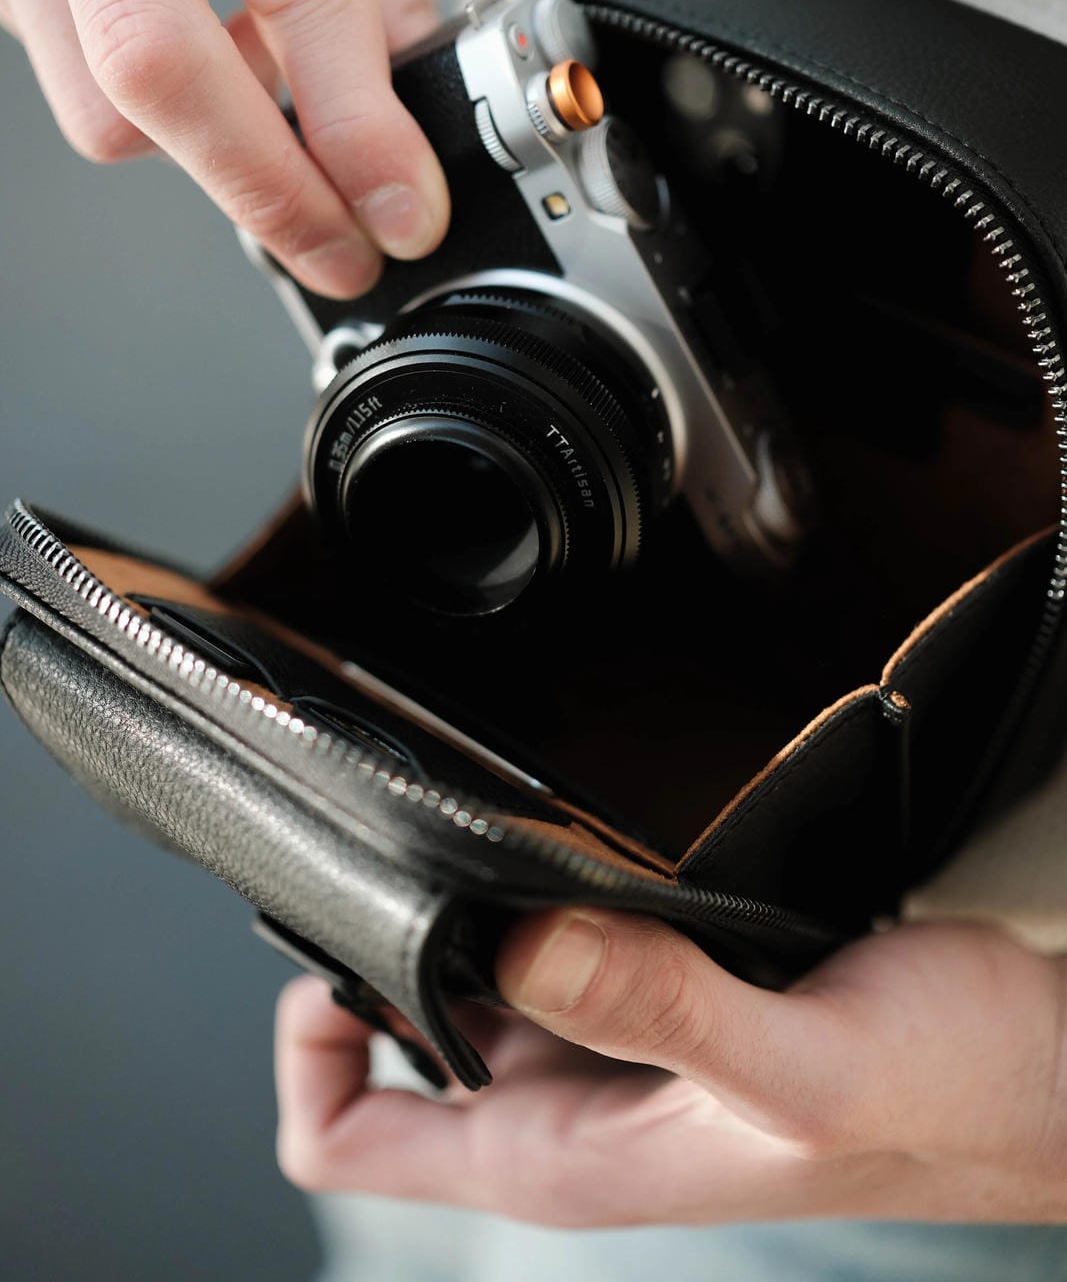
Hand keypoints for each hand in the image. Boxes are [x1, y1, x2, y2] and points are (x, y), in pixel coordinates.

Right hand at [0, 0, 448, 296]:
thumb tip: (398, 112)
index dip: (356, 123)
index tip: (401, 208)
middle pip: (156, 65)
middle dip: (264, 188)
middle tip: (335, 245)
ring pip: (98, 99)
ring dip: (203, 134)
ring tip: (259, 74)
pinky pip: (68, 72)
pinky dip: (147, 91)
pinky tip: (184, 28)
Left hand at [274, 909, 1066, 1226]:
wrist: (1036, 1073)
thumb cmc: (948, 1095)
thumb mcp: (800, 1061)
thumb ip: (656, 1008)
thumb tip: (509, 943)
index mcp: (569, 1157)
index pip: (352, 1139)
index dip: (311, 1047)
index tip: (339, 944)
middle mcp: (571, 1111)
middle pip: (391, 1046)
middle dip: (380, 949)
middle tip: (406, 851)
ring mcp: (612, 1051)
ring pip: (469, 986)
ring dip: (462, 917)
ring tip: (488, 838)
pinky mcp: (658, 1000)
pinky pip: (549, 947)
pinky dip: (535, 900)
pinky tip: (574, 849)